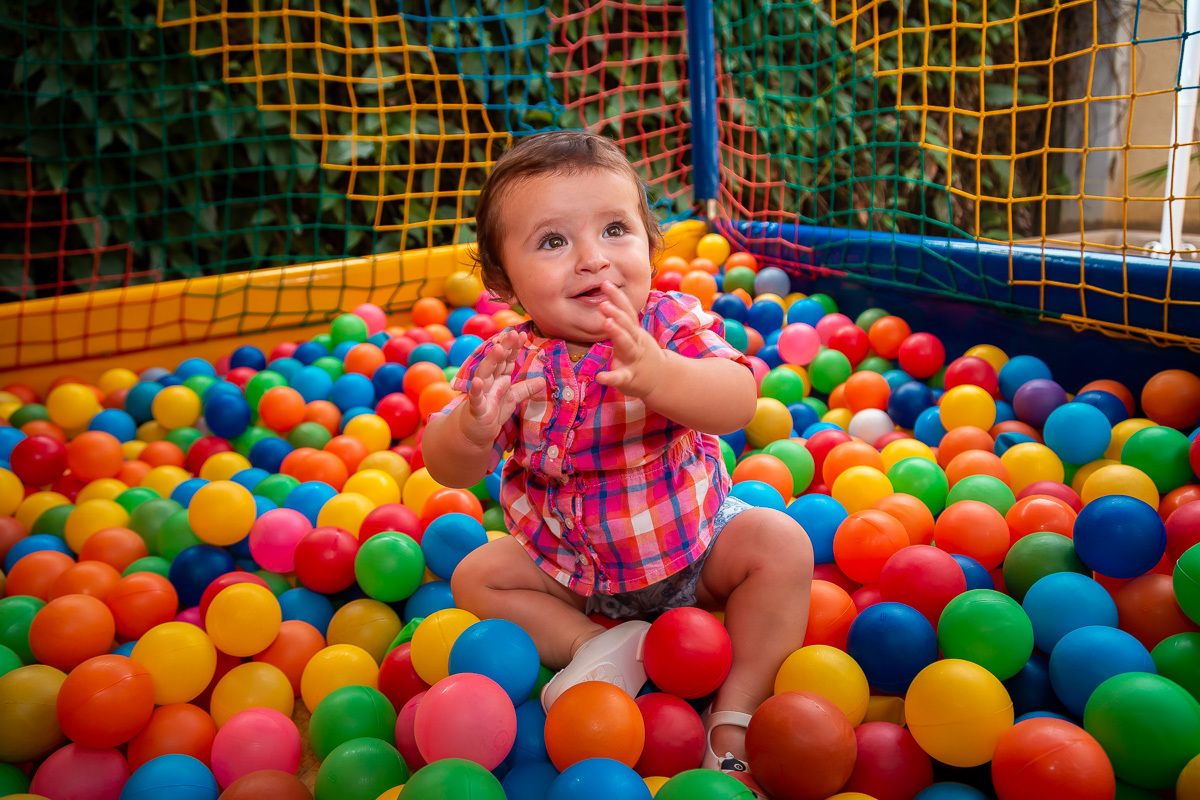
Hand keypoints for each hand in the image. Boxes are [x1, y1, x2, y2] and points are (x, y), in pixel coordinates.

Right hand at [461, 330, 545, 445]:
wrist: (474, 432)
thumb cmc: (492, 412)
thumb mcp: (512, 399)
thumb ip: (526, 388)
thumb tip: (542, 380)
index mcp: (498, 378)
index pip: (507, 359)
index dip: (514, 347)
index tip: (522, 334)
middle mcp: (489, 381)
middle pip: (497, 361)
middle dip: (505, 346)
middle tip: (513, 333)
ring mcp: (481, 393)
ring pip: (484, 373)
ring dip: (491, 361)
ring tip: (499, 348)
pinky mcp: (476, 408)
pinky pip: (475, 398)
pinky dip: (476, 390)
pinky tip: (477, 382)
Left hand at [595, 280, 664, 398]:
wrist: (661, 379)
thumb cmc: (640, 354)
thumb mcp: (634, 335)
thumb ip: (622, 320)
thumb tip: (606, 300)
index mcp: (634, 332)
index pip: (626, 311)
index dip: (617, 297)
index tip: (605, 283)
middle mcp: (635, 342)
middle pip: (627, 326)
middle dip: (617, 314)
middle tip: (604, 303)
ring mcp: (633, 359)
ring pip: (627, 345)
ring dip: (618, 334)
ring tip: (606, 323)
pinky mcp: (630, 378)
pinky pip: (621, 377)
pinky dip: (611, 377)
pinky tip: (600, 377)